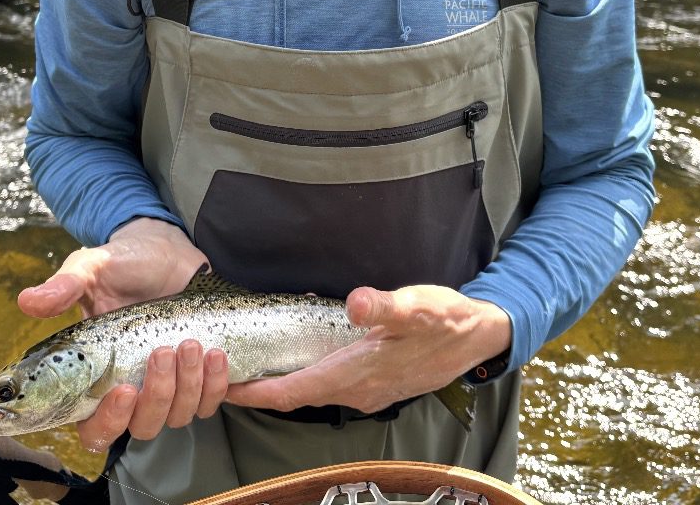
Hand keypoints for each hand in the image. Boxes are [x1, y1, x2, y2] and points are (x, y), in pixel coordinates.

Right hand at [16, 218, 225, 449]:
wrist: (166, 251)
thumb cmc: (123, 263)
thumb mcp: (92, 268)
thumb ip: (64, 286)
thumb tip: (27, 301)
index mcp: (96, 377)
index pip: (95, 428)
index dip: (109, 422)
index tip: (124, 390)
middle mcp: (132, 390)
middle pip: (142, 427)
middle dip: (157, 396)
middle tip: (162, 353)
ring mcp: (168, 386)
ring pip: (178, 415)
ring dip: (188, 386)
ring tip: (189, 344)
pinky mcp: (200, 377)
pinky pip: (210, 400)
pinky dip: (215, 384)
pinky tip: (214, 353)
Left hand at [225, 285, 510, 415]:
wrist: (480, 337)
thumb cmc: (448, 320)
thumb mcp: (418, 305)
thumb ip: (385, 306)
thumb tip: (357, 303)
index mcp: (358, 374)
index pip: (294, 391)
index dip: (255, 392)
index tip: (221, 388)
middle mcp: (358, 390)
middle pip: (295, 397)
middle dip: (257, 390)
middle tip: (219, 375)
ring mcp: (367, 390)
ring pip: (310, 392)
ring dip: (278, 385)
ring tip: (247, 368)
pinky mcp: (374, 382)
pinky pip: (326, 385)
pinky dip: (301, 378)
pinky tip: (293, 359)